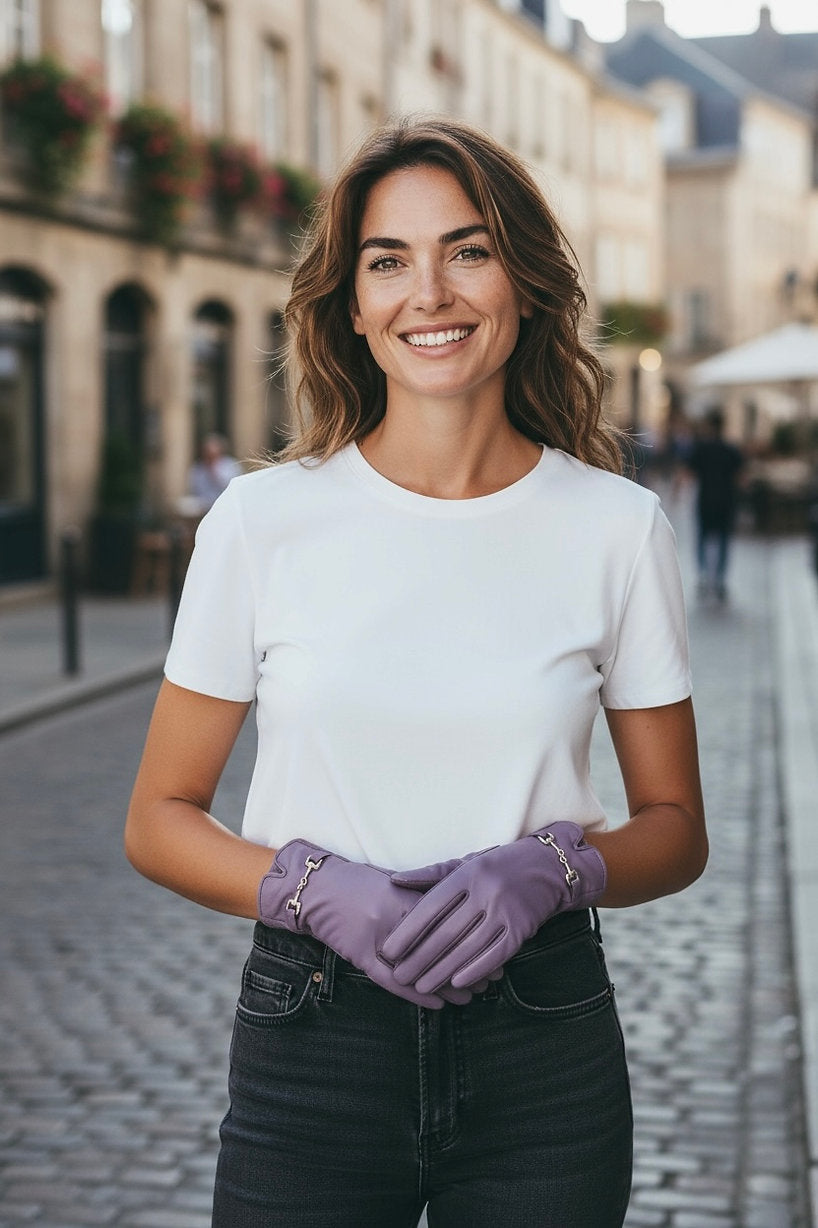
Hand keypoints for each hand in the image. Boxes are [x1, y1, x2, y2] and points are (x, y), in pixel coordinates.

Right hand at [257, 840, 471, 1008]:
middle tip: (491, 977)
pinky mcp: (358, 955)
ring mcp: (373, 937)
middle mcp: (390, 916)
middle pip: (436, 946)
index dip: (471, 936)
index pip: (444, 919)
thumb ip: (422, 891)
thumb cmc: (357, 881)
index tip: (495, 947)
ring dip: (445, 984)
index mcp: (402, 894)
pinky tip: (436, 1005)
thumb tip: (459, 905)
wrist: (316, 888)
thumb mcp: (393, 881)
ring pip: (417, 967)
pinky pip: (389, 980)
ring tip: (470, 996)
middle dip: (466, 963)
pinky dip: (414, 995)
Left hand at [382, 822, 606, 993]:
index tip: (387, 950)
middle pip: (447, 931)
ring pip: (468, 947)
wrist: (548, 867)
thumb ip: (430, 874)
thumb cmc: (497, 866)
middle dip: (420, 958)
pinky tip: (457, 983)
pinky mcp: (522, 928)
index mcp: (467, 874)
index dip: (407, 931)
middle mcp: (485, 891)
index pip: (431, 906)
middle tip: (400, 976)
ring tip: (421, 986)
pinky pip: (495, 954)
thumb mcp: (465, 863)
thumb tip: (394, 881)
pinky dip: (475, 970)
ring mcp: (505, 911)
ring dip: (442, 971)